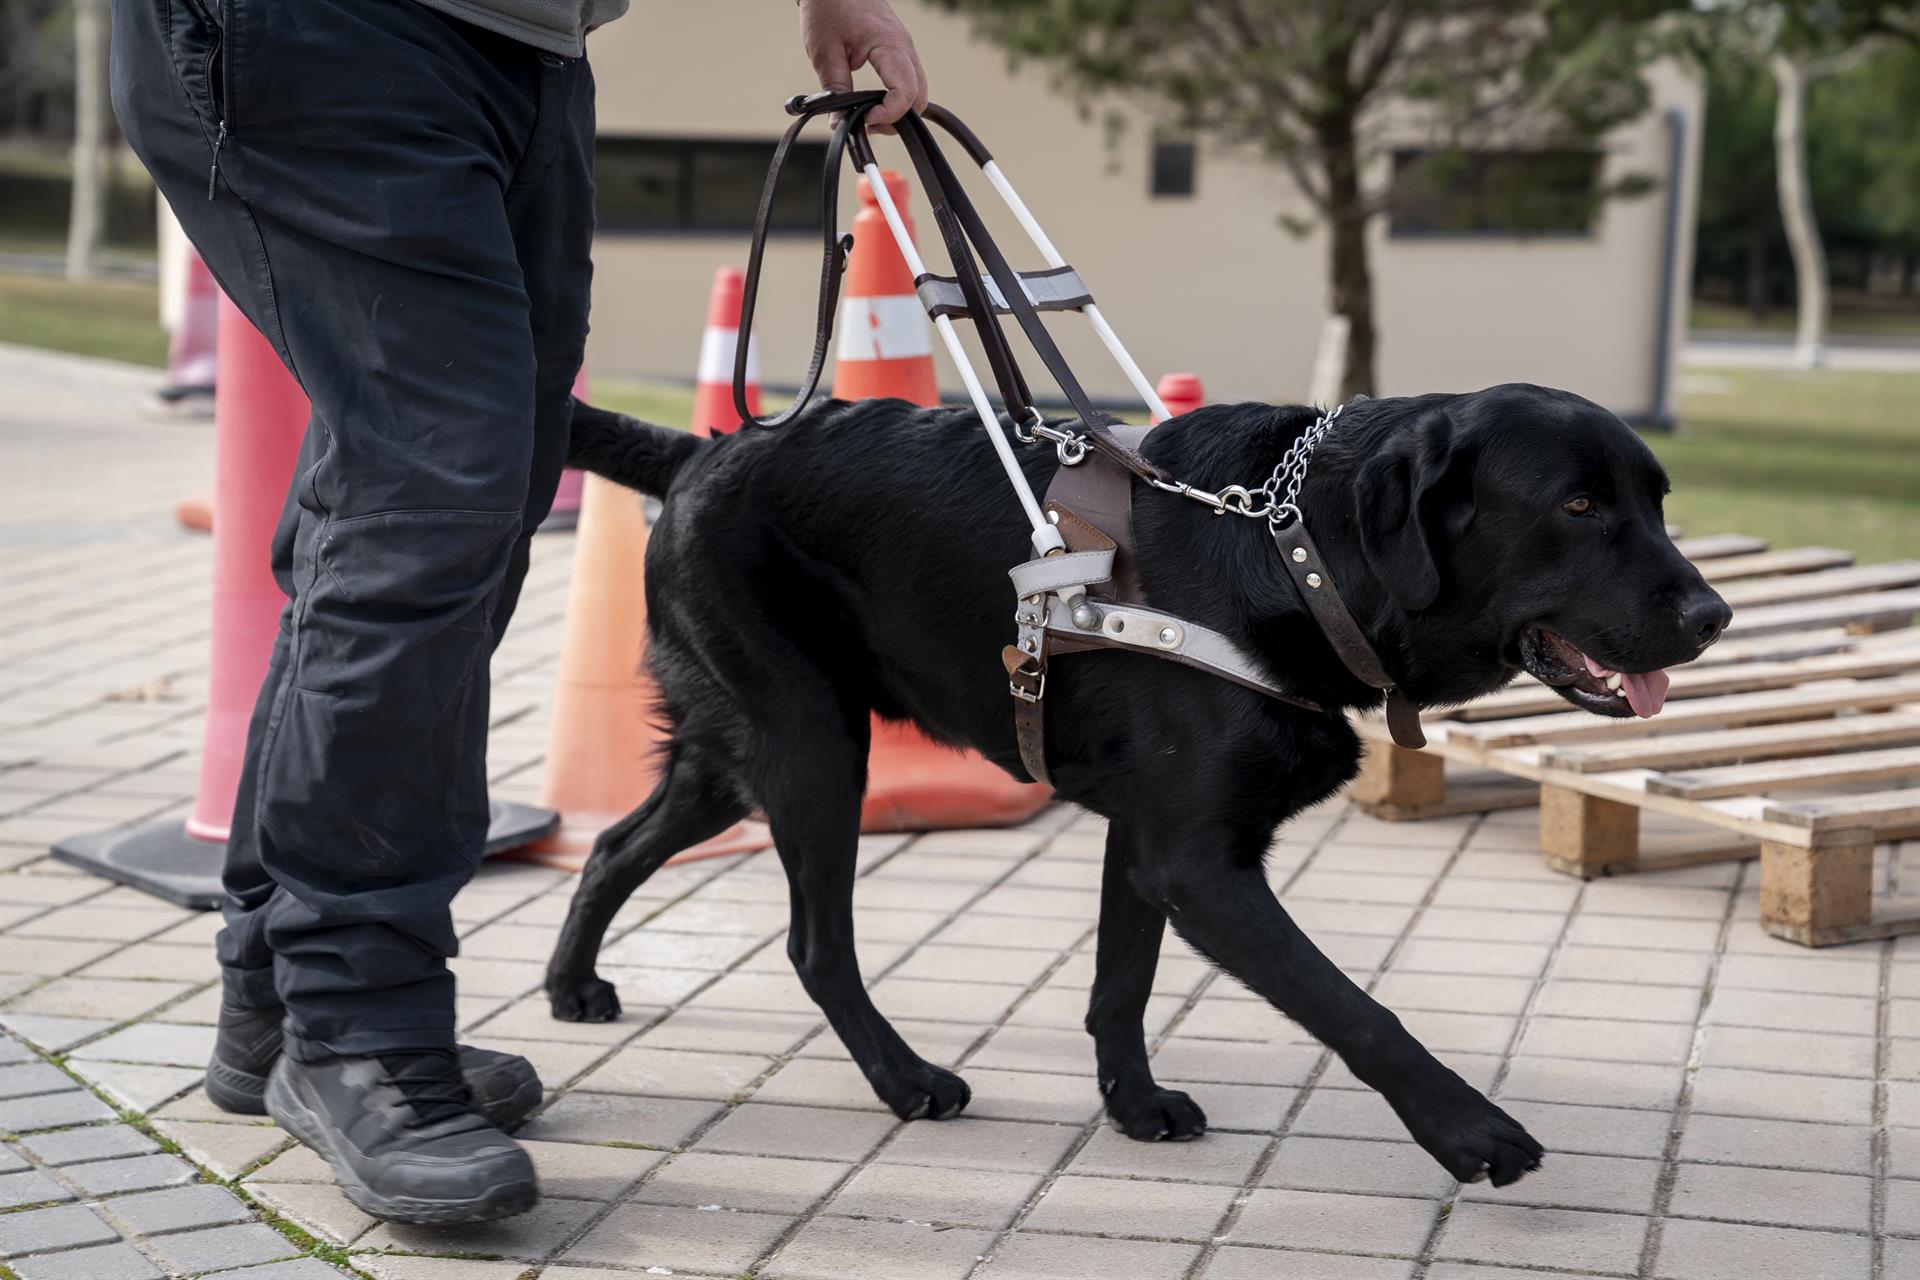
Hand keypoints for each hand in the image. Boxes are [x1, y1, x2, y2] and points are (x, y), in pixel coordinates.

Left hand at [797, 0, 928, 129]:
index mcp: (890, 45)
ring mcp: (905, 49)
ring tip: (868, 115)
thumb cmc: (829, 7)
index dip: (889, 115)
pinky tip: (874, 102)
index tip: (865, 120)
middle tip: (866, 123)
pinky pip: (909, 82)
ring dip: (897, 111)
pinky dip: (896, 98)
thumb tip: (838, 122)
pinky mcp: (899, 51)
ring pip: (917, 92)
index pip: (905, 92)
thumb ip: (835, 88)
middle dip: (896, 118)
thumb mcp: (824, 51)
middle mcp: (905, 47)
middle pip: (918, 97)